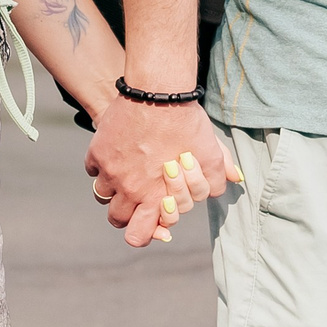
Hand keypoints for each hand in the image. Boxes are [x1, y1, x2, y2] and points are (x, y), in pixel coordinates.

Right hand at [84, 98, 239, 246]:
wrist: (157, 91)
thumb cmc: (185, 122)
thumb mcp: (210, 150)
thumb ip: (219, 174)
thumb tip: (233, 181)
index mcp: (154, 195)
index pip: (138, 235)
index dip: (145, 232)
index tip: (152, 219)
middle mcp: (129, 188)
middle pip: (117, 219)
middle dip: (128, 213)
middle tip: (139, 196)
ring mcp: (110, 170)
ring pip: (103, 195)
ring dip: (114, 189)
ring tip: (128, 174)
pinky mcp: (98, 151)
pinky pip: (93, 169)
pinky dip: (102, 166)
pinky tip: (118, 155)